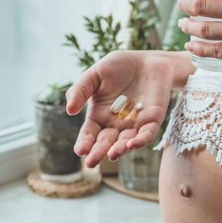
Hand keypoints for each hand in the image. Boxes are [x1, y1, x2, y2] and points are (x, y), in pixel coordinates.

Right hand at [66, 50, 173, 167]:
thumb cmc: (118, 67)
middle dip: (98, 152)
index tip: (80, 151)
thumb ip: (80, 90)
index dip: (85, 143)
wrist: (147, 60)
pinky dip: (141, 140)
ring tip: (112, 155)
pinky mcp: (152, 120)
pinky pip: (147, 134)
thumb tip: (69, 110)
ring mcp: (134, 124)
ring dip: (119, 150)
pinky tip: (132, 144)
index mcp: (99, 116)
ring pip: (126, 142)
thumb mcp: (94, 74)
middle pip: (106, 142)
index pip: (90, 134)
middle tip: (91, 162)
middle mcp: (116, 125)